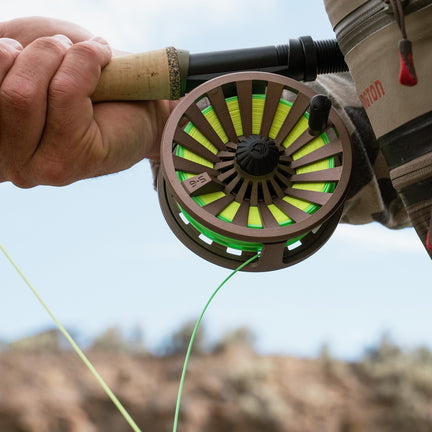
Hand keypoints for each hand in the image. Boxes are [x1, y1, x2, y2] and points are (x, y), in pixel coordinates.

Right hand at [0, 17, 171, 187]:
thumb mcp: (31, 62)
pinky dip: (85, 60)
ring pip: (23, 93)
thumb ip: (5, 62)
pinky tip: (102, 58)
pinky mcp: (69, 164)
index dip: (2, 56)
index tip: (24, 50)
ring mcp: (37, 169)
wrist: (143, 107)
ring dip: (57, 56)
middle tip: (63, 48)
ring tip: (82, 55)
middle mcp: (9, 162)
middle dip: (37, 53)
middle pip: (2, 90)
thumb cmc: (86, 80)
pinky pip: (64, 93)